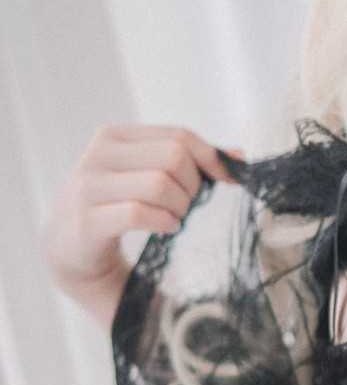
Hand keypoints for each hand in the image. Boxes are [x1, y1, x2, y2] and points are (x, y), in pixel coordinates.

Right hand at [43, 124, 245, 304]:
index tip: (228, 180)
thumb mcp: (148, 175)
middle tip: (188, 205)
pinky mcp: (88, 220)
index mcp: (115, 137)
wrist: (69, 248)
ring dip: (180, 208)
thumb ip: (189, 163)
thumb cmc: (117, 206)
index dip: (211, 158)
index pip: (179, 136)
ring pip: (160, 184)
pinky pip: (139, 213)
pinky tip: (166, 228)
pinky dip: (164, 222)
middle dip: (193, 185)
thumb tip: (238, 156)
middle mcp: (98, 155)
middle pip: (174, 158)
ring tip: (174, 219)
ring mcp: (89, 187)